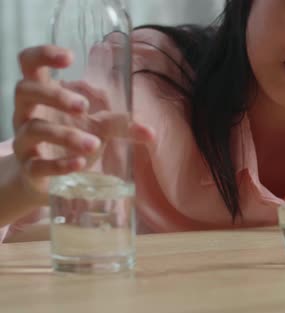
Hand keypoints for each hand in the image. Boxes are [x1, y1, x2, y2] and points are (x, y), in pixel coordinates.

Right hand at [12, 45, 153, 195]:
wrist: (45, 177)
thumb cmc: (70, 137)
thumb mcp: (96, 126)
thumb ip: (120, 123)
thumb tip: (151, 132)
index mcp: (41, 92)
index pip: (29, 62)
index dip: (44, 54)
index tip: (71, 57)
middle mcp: (26, 112)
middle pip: (25, 90)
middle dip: (55, 96)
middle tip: (83, 106)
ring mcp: (23, 140)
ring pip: (34, 129)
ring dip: (66, 135)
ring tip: (94, 143)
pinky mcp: (28, 168)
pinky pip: (37, 165)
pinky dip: (59, 164)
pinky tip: (80, 163)